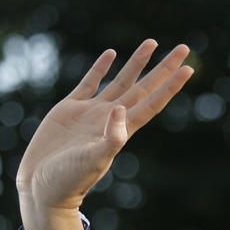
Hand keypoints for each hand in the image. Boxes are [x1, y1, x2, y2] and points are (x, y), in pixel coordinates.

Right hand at [14, 40, 193, 221]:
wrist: (41, 187)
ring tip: (151, 43)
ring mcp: (91, 112)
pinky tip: (111, 54)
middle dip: (163, 68)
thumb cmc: (69, 180)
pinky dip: (100, 68)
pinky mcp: (69, 110)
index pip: (152, 103)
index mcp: (120, 131)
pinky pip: (89, 83)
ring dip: (136, 63)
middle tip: (184, 48)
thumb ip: (110, 137)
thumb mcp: (93, 160)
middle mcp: (110, 118)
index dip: (170, 86)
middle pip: (144, 87)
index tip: (188, 68)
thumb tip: (121, 109)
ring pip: (121, 81)